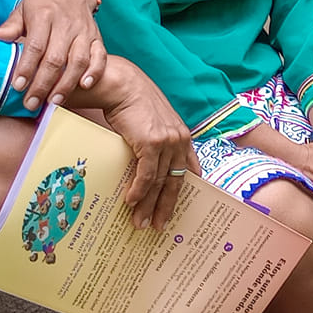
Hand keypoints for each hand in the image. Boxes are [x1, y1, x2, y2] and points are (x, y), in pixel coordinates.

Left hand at [0, 0, 106, 110]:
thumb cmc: (42, 4)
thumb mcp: (23, 10)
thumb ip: (10, 27)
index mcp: (44, 16)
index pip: (35, 46)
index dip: (26, 67)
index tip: (18, 86)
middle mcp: (66, 24)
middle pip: (56, 58)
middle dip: (43, 84)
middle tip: (32, 103)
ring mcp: (84, 31)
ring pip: (78, 60)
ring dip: (66, 83)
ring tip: (54, 102)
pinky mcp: (96, 37)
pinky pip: (100, 56)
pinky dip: (94, 71)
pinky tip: (84, 86)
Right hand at [89, 58, 196, 228]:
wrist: (124, 86)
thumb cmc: (134, 103)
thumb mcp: (154, 123)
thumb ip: (158, 142)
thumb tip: (147, 165)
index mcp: (182, 137)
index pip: (188, 170)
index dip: (183, 191)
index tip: (177, 209)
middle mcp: (179, 141)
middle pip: (175, 182)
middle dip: (166, 207)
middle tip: (159, 226)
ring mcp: (167, 142)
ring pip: (159, 182)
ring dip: (148, 205)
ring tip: (140, 223)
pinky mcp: (151, 142)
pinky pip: (146, 174)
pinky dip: (139, 191)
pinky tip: (131, 202)